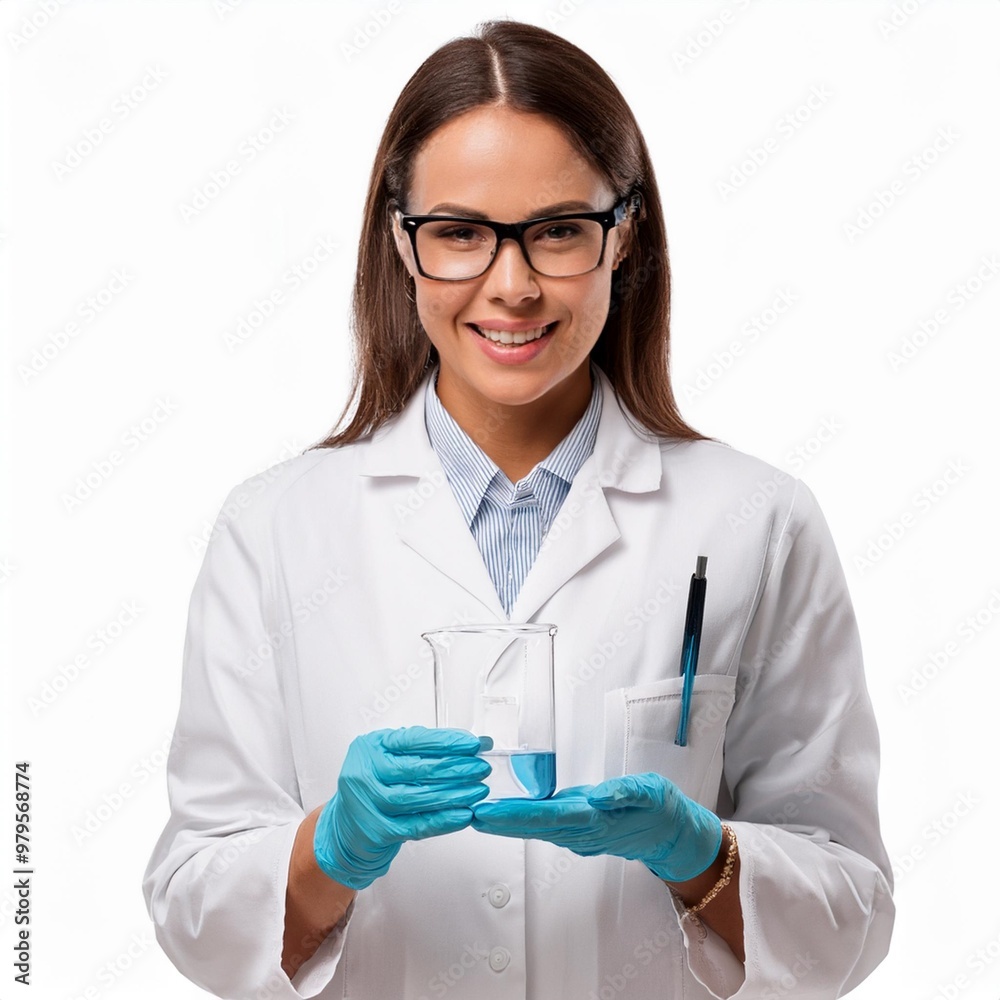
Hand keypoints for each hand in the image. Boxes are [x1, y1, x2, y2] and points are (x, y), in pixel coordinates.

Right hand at [313, 726, 491, 889]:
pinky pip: (416, 825)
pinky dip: (443, 820)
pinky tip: (464, 814)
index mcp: (371, 746)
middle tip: (481, 767)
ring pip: (417, 798)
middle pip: (417, 769)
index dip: (447, 742)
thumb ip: (425, 749)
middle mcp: (365, 772)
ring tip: (478, 790)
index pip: (414, 740)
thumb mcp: (390, 756)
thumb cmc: (374, 785)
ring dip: (453, 794)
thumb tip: (472, 745)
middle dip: (456, 768)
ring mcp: (368, 803)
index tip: (474, 744)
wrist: (346, 825)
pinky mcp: (377, 831)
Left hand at [471, 771, 721, 881]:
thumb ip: (625, 792)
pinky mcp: (578, 830)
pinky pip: (545, 825)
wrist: (670, 834)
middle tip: (470, 815)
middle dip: (500, 822)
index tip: (489, 812)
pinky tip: (504, 814)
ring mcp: (579, 834)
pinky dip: (522, 820)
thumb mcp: (652, 792)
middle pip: (534, 826)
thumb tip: (598, 795)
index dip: (516, 815)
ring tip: (477, 814)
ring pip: (536, 828)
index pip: (549, 817)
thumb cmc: (660, 808)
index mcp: (597, 820)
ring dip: (506, 823)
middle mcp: (583, 832)